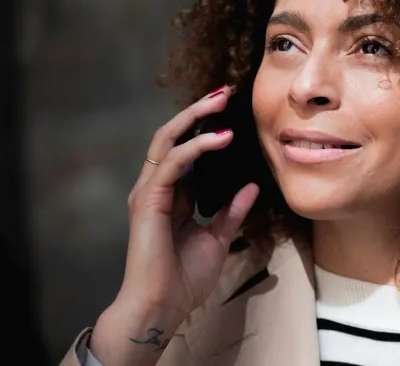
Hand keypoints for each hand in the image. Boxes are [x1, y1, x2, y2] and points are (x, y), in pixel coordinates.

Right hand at [90, 86, 258, 365]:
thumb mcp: (217, 239)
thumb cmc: (184, 279)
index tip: (231, 110)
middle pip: (174, 135)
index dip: (206, 127)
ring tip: (221, 101)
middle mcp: (158, 187)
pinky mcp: (148, 199)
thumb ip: (231, 212)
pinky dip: (196, 146)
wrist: (161, 307)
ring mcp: (149, 191)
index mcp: (173, 195)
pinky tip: (221, 139)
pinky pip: (172, 162)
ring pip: (168, 139)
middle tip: (225, 92)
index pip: (187, 149)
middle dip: (198, 111)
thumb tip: (251, 186)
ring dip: (195, 117)